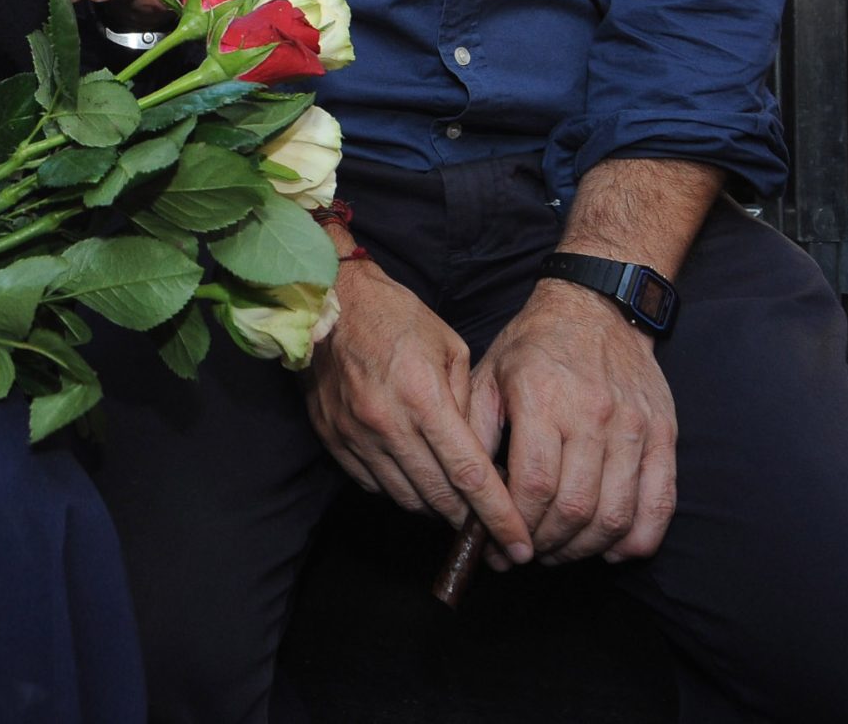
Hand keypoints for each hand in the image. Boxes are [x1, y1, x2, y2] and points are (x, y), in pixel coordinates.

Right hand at [304, 257, 534, 561]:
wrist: (328, 302)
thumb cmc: (395, 317)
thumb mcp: (450, 347)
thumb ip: (467, 403)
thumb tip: (478, 453)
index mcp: (423, 396)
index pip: (469, 474)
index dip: (498, 516)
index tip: (519, 545)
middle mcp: (387, 423)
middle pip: (438, 496)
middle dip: (470, 521)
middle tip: (492, 531)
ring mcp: (355, 435)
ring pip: (406, 498)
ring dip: (436, 508)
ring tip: (454, 502)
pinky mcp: (333, 439)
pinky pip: (373, 484)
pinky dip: (400, 489)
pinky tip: (415, 476)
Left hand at [467, 278, 676, 566]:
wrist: (598, 307)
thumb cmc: (535, 345)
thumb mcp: (489, 374)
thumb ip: (475, 431)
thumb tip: (465, 493)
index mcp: (542, 399)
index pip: (534, 486)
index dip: (515, 528)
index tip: (502, 548)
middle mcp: (592, 414)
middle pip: (574, 508)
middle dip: (547, 546)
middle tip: (529, 555)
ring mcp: (634, 427)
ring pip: (616, 515)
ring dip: (586, 549)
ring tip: (561, 552)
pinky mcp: (664, 435)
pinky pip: (660, 503)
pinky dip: (638, 539)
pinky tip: (612, 549)